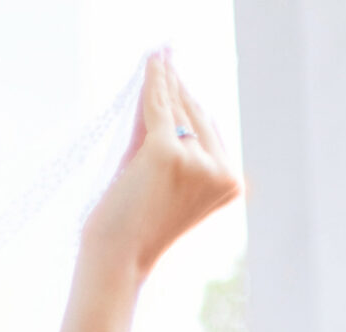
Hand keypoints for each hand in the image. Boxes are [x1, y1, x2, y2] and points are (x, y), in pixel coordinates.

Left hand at [79, 52, 242, 284]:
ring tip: (159, 57)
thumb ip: (163, 141)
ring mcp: (196, 160)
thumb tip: (160, 93)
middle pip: (195, 116)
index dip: (191, 103)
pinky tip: (153, 61)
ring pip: (177, 111)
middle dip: (179, 88)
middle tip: (168, 59)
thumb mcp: (158, 180)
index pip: (208, 131)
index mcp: (231, 183)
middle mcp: (221, 170)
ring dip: (165, 82)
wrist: (114, 260)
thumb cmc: (131, 228)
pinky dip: (154, 81)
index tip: (182, 79)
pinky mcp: (167, 152)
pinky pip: (158, 106)